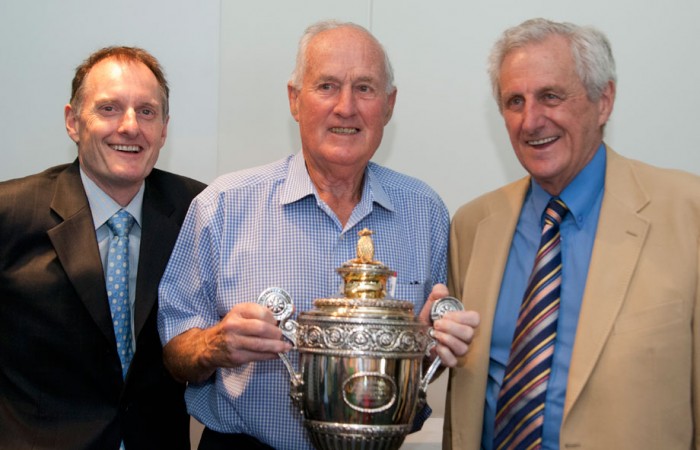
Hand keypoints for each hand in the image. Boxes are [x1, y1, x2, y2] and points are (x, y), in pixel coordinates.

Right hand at [163, 302, 292, 382]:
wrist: (208, 346)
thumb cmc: (231, 328)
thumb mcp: (242, 315)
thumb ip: (262, 313)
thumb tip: (290, 310)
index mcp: (238, 311)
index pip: (262, 312)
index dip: (274, 318)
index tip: (280, 322)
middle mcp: (234, 325)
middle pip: (262, 328)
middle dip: (277, 333)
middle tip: (284, 336)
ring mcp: (234, 342)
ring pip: (261, 344)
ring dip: (277, 346)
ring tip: (286, 347)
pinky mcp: (236, 357)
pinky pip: (258, 356)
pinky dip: (271, 355)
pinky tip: (277, 354)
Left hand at [418, 283, 479, 366]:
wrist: (414, 340)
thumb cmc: (427, 322)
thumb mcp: (430, 306)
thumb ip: (436, 294)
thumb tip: (442, 290)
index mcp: (462, 322)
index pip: (475, 319)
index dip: (462, 317)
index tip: (446, 315)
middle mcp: (463, 337)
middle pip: (469, 334)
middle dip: (452, 327)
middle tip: (437, 324)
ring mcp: (457, 350)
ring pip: (463, 348)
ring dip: (447, 339)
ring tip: (435, 334)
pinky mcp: (448, 362)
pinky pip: (453, 361)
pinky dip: (444, 353)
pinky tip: (436, 347)